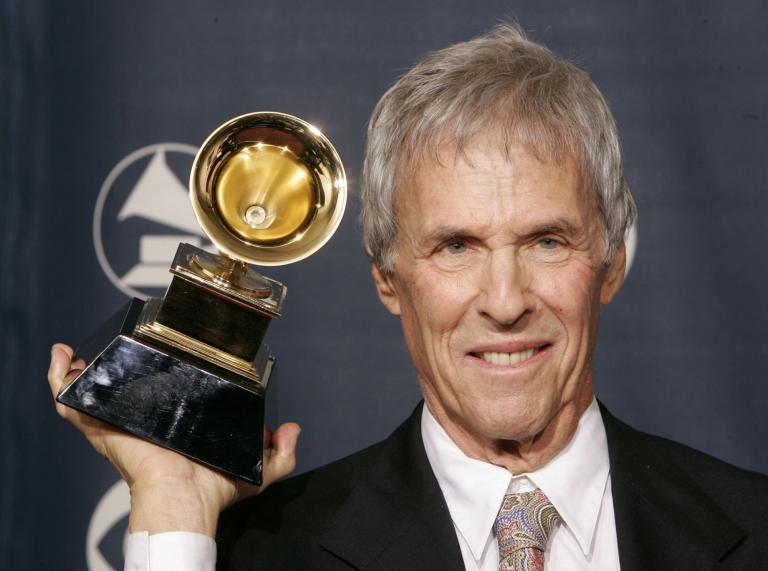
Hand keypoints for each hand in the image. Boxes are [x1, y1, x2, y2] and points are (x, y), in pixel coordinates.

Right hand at [47, 342, 299, 535]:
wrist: (186, 499)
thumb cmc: (213, 492)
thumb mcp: (256, 472)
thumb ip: (280, 454)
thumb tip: (292, 429)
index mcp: (170, 428)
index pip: (156, 400)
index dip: (154, 379)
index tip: (160, 353)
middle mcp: (141, 423)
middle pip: (120, 391)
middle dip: (113, 369)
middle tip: (116, 346)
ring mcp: (118, 423)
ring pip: (91, 392)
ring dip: (81, 369)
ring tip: (79, 350)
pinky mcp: (101, 426)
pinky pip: (71, 402)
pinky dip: (60, 378)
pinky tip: (64, 357)